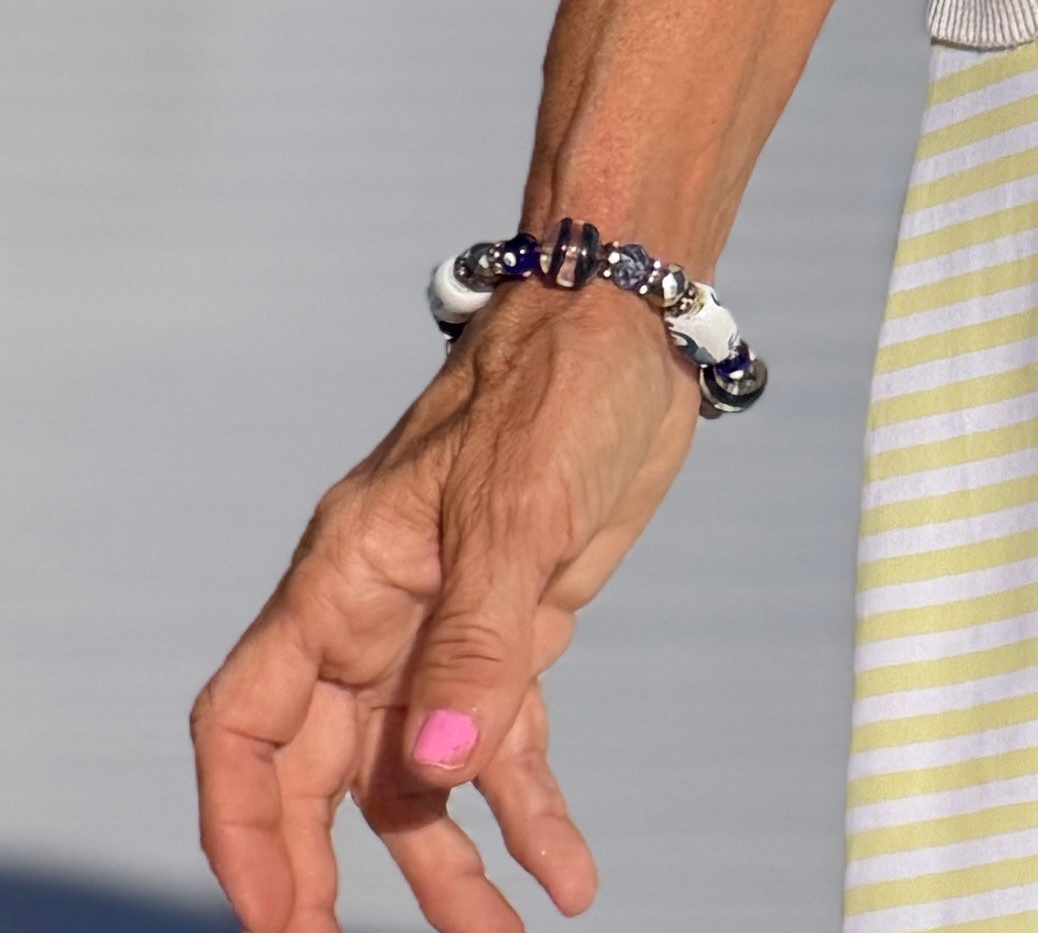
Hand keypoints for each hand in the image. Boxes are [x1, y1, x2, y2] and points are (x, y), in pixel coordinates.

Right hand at [193, 283, 692, 931]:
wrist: (633, 326)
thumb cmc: (557, 386)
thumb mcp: (519, 508)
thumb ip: (481, 640)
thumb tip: (443, 766)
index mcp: (342, 583)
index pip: (247, 725)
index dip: (244, 826)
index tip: (277, 918)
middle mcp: (375, 619)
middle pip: (323, 777)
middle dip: (326, 877)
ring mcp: (440, 633)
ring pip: (418, 780)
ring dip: (449, 868)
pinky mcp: (515, 636)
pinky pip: (505, 748)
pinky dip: (530, 815)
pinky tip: (568, 879)